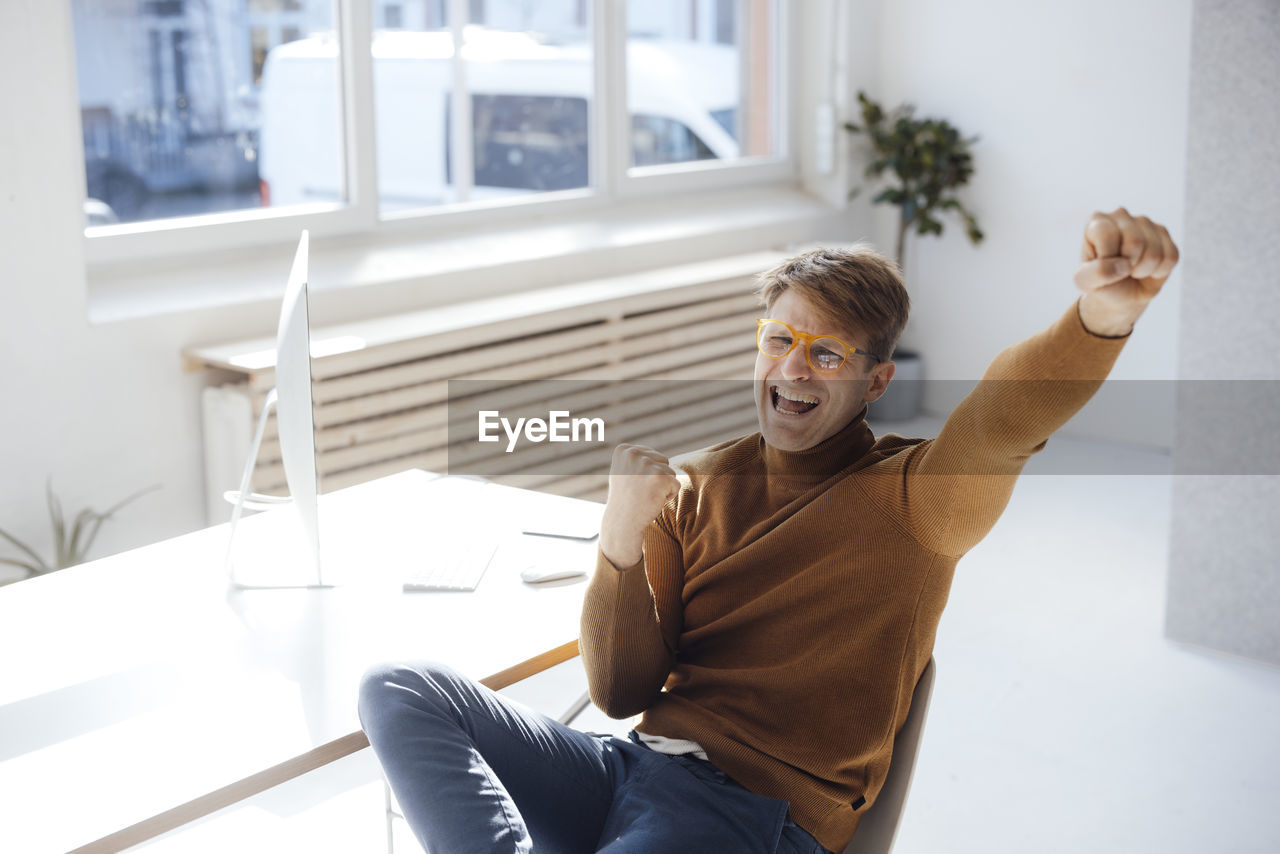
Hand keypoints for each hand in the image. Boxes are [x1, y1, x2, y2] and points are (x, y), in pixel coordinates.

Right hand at [599, 444, 679, 567]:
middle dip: (656, 478)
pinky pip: (676, 484)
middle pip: (663, 461)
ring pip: (670, 472)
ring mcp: (647, 465)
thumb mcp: (623, 472)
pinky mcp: (660, 477)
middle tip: (640, 491)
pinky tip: (652, 501)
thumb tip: (649, 454)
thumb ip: (635, 459)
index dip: (646, 473)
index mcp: (624, 450)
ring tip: (645, 496)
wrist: (622, 522)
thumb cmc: (625, 499)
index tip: (632, 484)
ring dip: (663, 487)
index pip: (651, 455)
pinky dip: (669, 496)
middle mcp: (634, 454)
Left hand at [1074, 207, 1178, 335]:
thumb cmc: (1099, 282)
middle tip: (1120, 269)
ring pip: (1154, 252)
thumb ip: (1096, 273)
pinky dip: (1159, 271)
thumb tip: (1124, 265)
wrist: (1120, 293)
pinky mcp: (1164, 233)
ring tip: (1131, 269)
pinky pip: (1170, 257)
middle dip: (1128, 266)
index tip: (1102, 265)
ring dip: (1143, 270)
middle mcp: (1121, 214)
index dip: (1107, 259)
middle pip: (1135, 243)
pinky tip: (1148, 268)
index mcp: (1097, 220)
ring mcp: (1145, 222)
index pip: (1108, 235)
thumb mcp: (1086, 282)